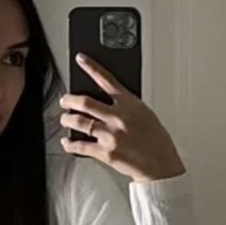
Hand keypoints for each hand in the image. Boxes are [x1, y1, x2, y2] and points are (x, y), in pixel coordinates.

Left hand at [60, 53, 185, 184]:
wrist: (161, 165)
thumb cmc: (156, 141)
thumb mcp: (145, 114)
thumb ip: (127, 106)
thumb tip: (108, 101)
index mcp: (129, 104)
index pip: (106, 79)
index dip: (91, 67)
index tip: (81, 59)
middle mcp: (118, 117)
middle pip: (84, 102)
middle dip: (69, 100)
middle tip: (64, 100)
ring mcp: (110, 135)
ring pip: (79, 122)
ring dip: (67, 119)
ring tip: (64, 118)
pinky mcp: (106, 153)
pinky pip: (80, 146)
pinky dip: (69, 143)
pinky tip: (67, 141)